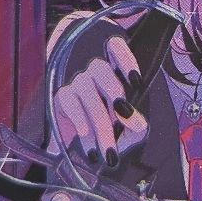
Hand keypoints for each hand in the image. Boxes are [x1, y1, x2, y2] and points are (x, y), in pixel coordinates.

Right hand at [50, 35, 147, 166]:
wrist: (90, 152)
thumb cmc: (115, 133)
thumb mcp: (130, 130)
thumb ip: (135, 124)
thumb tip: (139, 122)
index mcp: (116, 74)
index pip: (115, 48)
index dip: (125, 57)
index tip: (136, 81)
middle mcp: (95, 74)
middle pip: (100, 68)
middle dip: (114, 91)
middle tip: (124, 114)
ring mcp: (78, 83)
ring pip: (85, 88)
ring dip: (99, 117)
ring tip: (107, 142)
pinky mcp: (62, 97)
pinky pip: (68, 100)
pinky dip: (78, 117)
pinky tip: (85, 133)